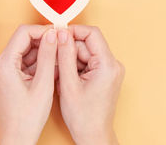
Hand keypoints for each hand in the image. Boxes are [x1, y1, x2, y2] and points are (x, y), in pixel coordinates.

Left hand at [0, 25, 56, 144]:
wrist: (17, 137)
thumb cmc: (26, 118)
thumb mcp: (43, 84)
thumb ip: (48, 56)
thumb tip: (53, 35)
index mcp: (4, 64)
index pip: (23, 33)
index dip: (43, 31)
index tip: (58, 34)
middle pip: (23, 41)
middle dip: (44, 41)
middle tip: (61, 45)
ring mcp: (2, 71)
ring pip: (25, 51)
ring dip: (42, 53)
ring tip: (58, 60)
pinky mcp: (7, 77)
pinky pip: (24, 62)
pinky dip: (38, 63)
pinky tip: (51, 69)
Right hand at [56, 25, 124, 144]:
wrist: (93, 136)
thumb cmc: (83, 117)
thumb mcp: (68, 84)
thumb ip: (64, 55)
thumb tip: (61, 33)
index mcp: (108, 65)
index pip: (92, 34)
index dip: (73, 31)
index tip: (56, 35)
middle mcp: (113, 65)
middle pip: (87, 44)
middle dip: (68, 50)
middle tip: (53, 60)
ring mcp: (110, 71)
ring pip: (85, 54)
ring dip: (69, 60)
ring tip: (59, 75)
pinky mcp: (105, 76)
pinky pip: (87, 63)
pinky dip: (74, 68)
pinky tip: (66, 79)